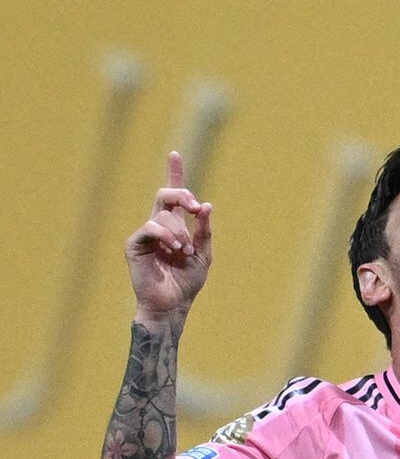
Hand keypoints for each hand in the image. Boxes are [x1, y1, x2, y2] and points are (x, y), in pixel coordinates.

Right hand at [124, 151, 212, 315]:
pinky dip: (166, 236)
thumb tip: (207, 206)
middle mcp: (158, 225)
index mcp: (175, 225)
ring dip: (180, 232)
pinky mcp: (134, 244)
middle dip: (183, 196)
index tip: (174, 154)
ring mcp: (145, 234)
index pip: (173, 195)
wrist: (173, 304)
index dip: (173, 174)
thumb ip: (205, 231)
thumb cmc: (187, 281)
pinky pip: (150, 227)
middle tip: (197, 209)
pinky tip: (174, 250)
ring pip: (163, 215)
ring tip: (185, 252)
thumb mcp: (204, 253)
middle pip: (166, 195)